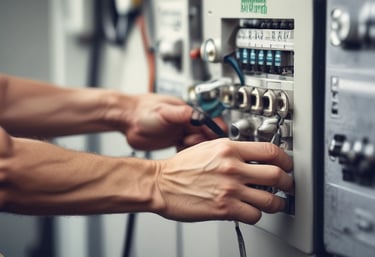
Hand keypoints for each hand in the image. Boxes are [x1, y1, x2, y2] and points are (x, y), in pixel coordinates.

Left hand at [123, 94, 225, 150]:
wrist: (125, 118)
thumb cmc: (141, 111)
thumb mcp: (163, 112)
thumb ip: (181, 114)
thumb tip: (198, 114)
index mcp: (186, 112)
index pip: (208, 121)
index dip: (214, 130)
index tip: (218, 139)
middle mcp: (185, 122)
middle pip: (205, 134)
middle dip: (204, 142)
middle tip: (191, 143)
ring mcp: (179, 132)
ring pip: (196, 143)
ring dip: (195, 149)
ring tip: (185, 149)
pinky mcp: (172, 141)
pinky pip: (186, 149)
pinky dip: (187, 154)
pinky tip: (182, 156)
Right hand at [152, 139, 292, 223]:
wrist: (161, 183)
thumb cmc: (180, 167)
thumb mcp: (207, 147)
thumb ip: (231, 150)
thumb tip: (251, 157)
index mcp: (229, 149)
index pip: (270, 151)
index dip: (285, 160)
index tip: (286, 165)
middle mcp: (232, 167)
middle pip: (277, 175)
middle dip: (287, 183)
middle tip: (287, 186)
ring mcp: (229, 188)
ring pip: (270, 199)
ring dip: (276, 203)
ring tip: (273, 203)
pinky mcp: (224, 208)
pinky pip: (254, 215)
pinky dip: (256, 215)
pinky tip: (251, 212)